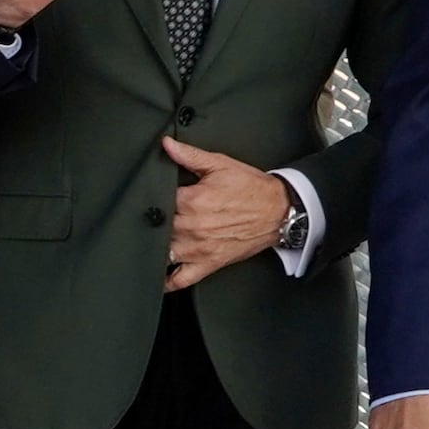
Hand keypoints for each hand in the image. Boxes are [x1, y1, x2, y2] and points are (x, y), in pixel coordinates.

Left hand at [159, 137, 287, 289]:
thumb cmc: (252, 189)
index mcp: (193, 201)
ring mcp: (199, 249)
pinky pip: (180, 279)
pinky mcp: (208, 264)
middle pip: (158, 226)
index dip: (152, 196)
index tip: (150, 194)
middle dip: (155, 220)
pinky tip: (156, 276)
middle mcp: (193, 227)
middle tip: (151, 215)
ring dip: (155, 247)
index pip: (159, 199)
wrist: (279, 211)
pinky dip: (166, 282)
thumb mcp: (220, 164)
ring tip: (149, 240)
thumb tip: (167, 145)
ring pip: (163, 252)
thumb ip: (189, 155)